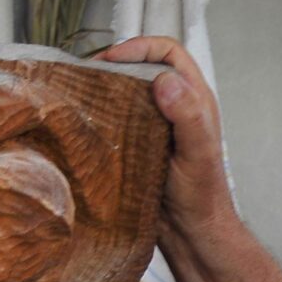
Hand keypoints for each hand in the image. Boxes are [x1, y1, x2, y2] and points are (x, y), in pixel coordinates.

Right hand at [97, 37, 232, 244]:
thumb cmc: (201, 196)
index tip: (113, 58)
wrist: (190, 234)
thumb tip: (164, 81)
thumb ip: (187, 116)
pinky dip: (102, 113)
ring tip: (81, 92)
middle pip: (144, 68)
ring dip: (107, 88)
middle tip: (88, 73)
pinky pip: (119, 118)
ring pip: (129, 92)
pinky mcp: (138, 144)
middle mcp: (175, 107)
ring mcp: (156, 125)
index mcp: (195, 100)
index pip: (169, 53)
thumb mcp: (197, 154)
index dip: (142, 47)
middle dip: (117, 63)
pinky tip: (84, 120)